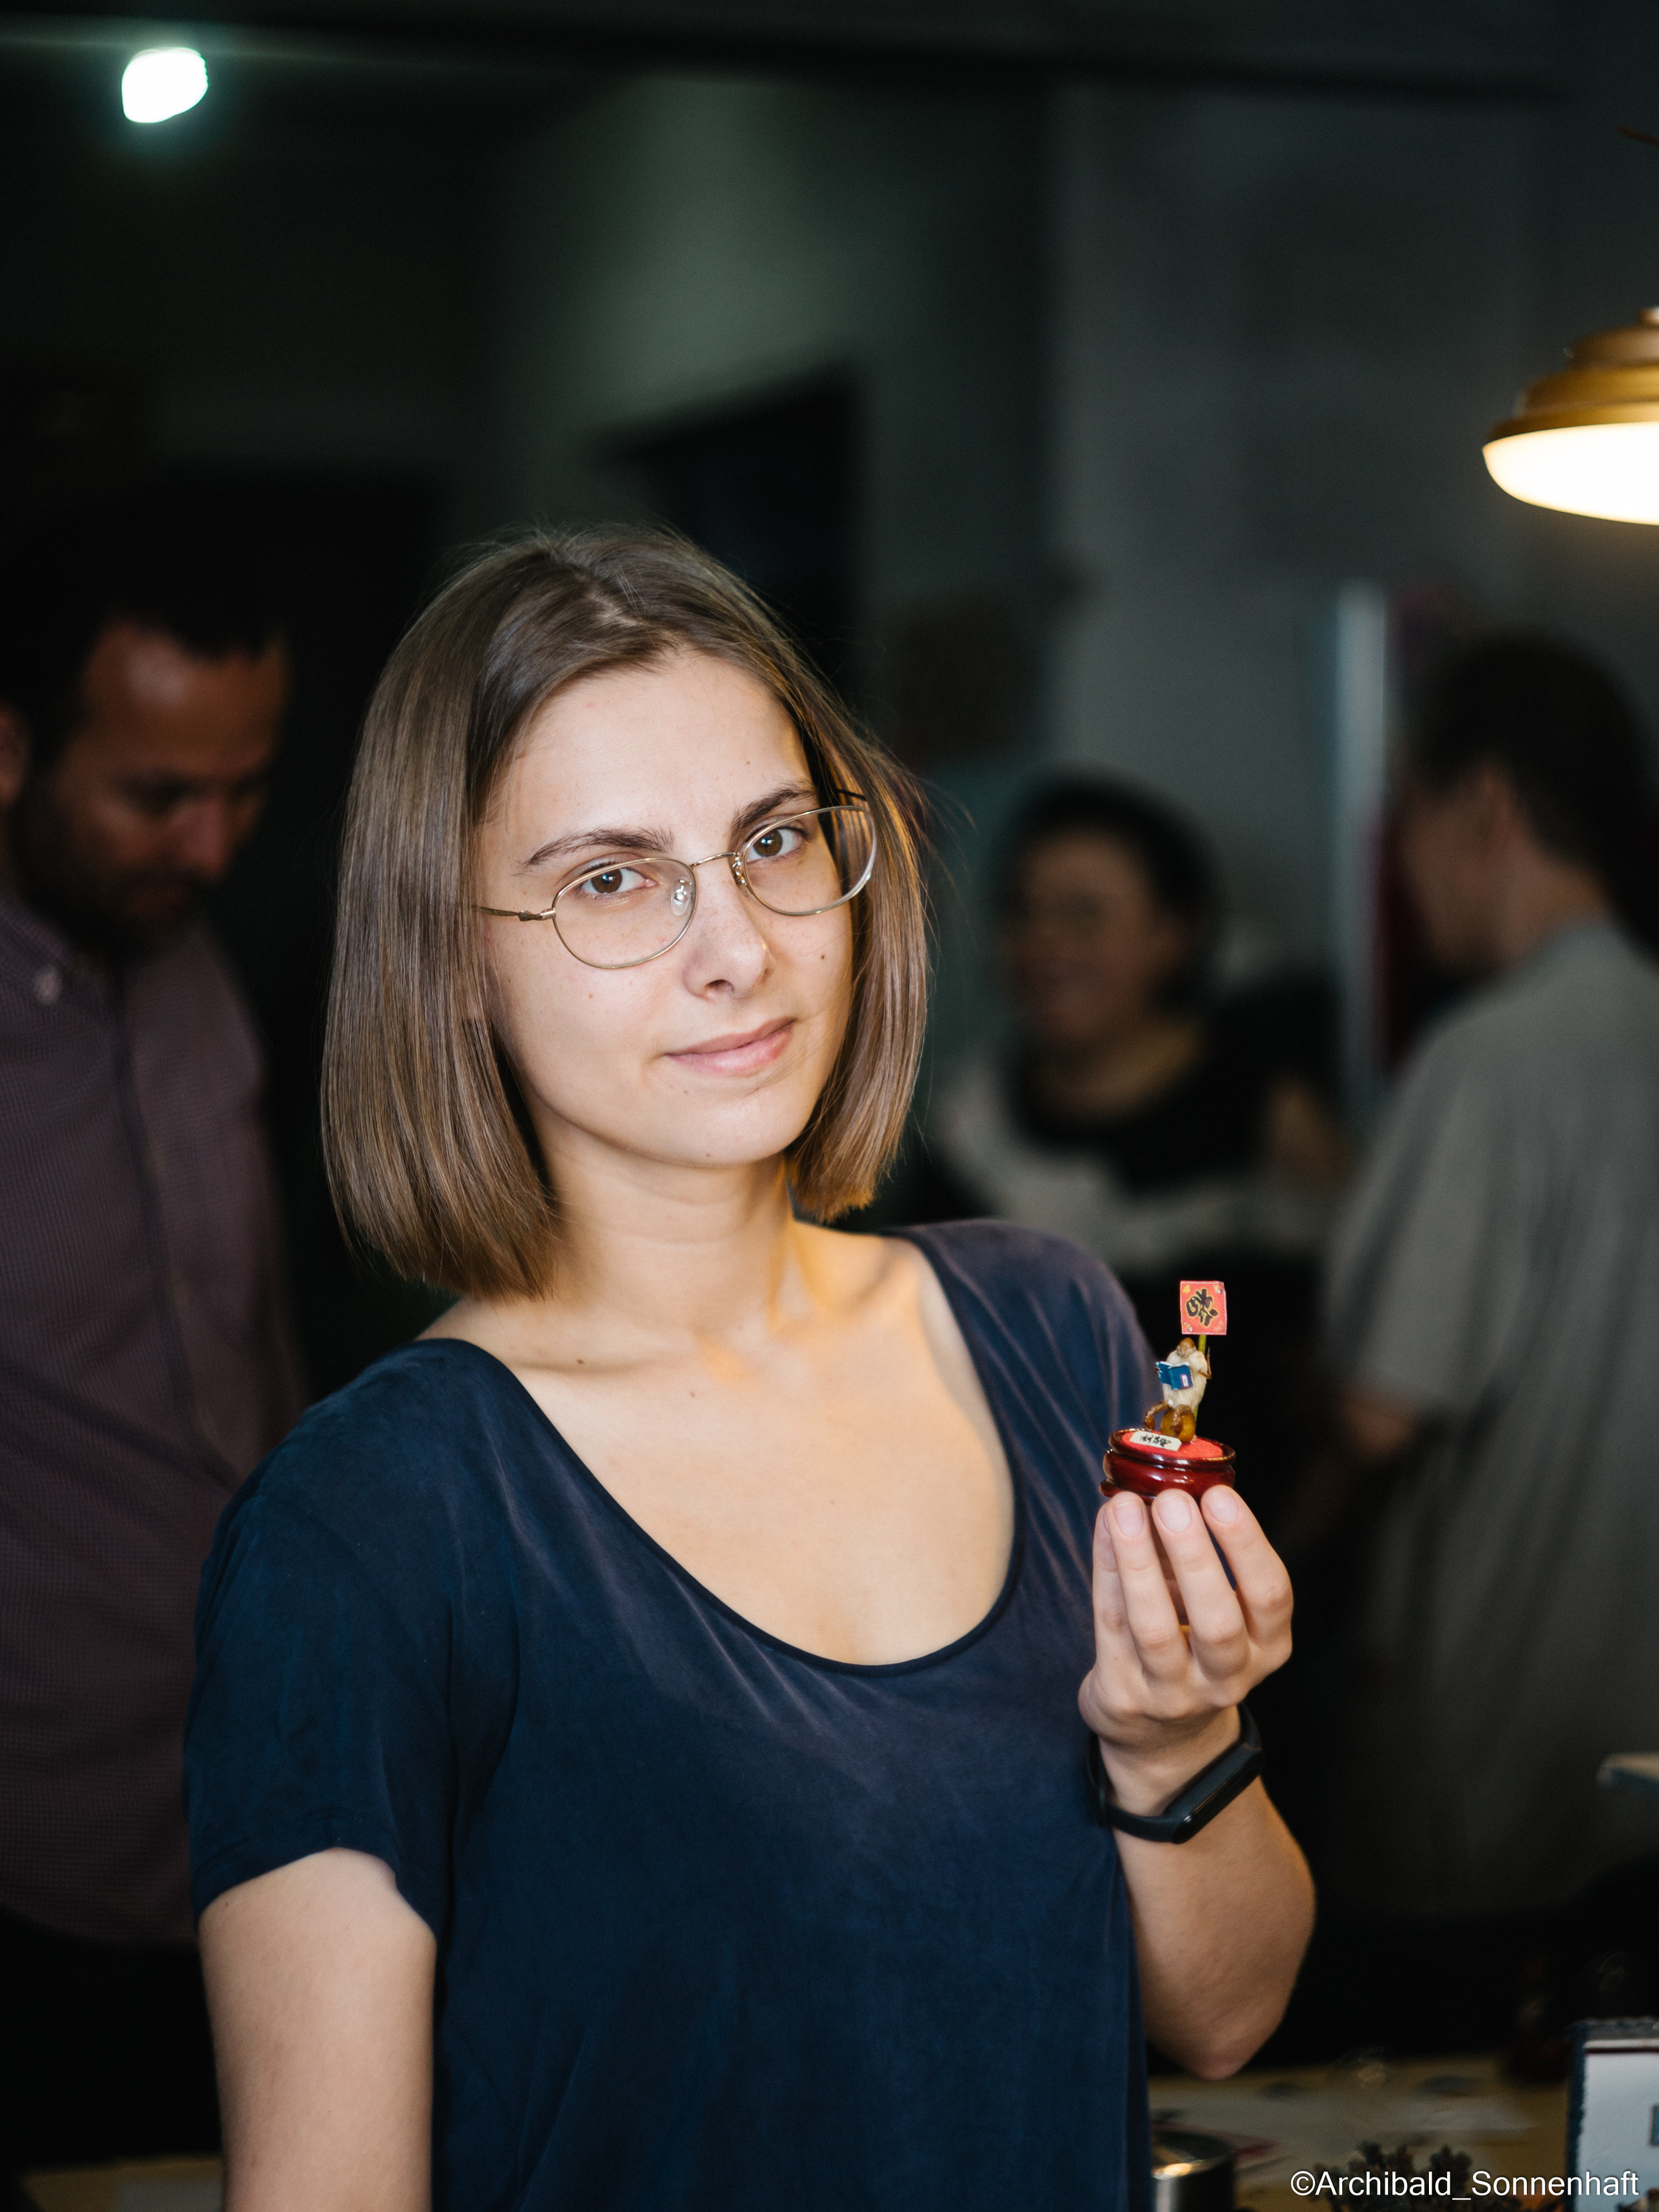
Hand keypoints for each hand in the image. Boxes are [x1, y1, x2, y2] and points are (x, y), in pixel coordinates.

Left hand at [1078, 1485, 1292, 1814]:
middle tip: (1173, 1499)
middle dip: (1195, 1555)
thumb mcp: (1218, 1603)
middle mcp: (1228, 1677)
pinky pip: (1111, 1629)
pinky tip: (1105, 1530)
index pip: (1271, 1597)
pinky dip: (1107, 1573)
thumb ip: (1201, 1546)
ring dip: (1138, 1562)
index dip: (1246, 1545)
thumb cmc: (1192, 1639)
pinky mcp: (1125, 1698)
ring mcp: (1175, 1695)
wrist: (1162, 1733)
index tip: (1220, 1495)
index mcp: (1267, 1647)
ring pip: (1155, 1630)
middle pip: (1216, 1620)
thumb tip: (1169, 1474)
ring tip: (1124, 1507)